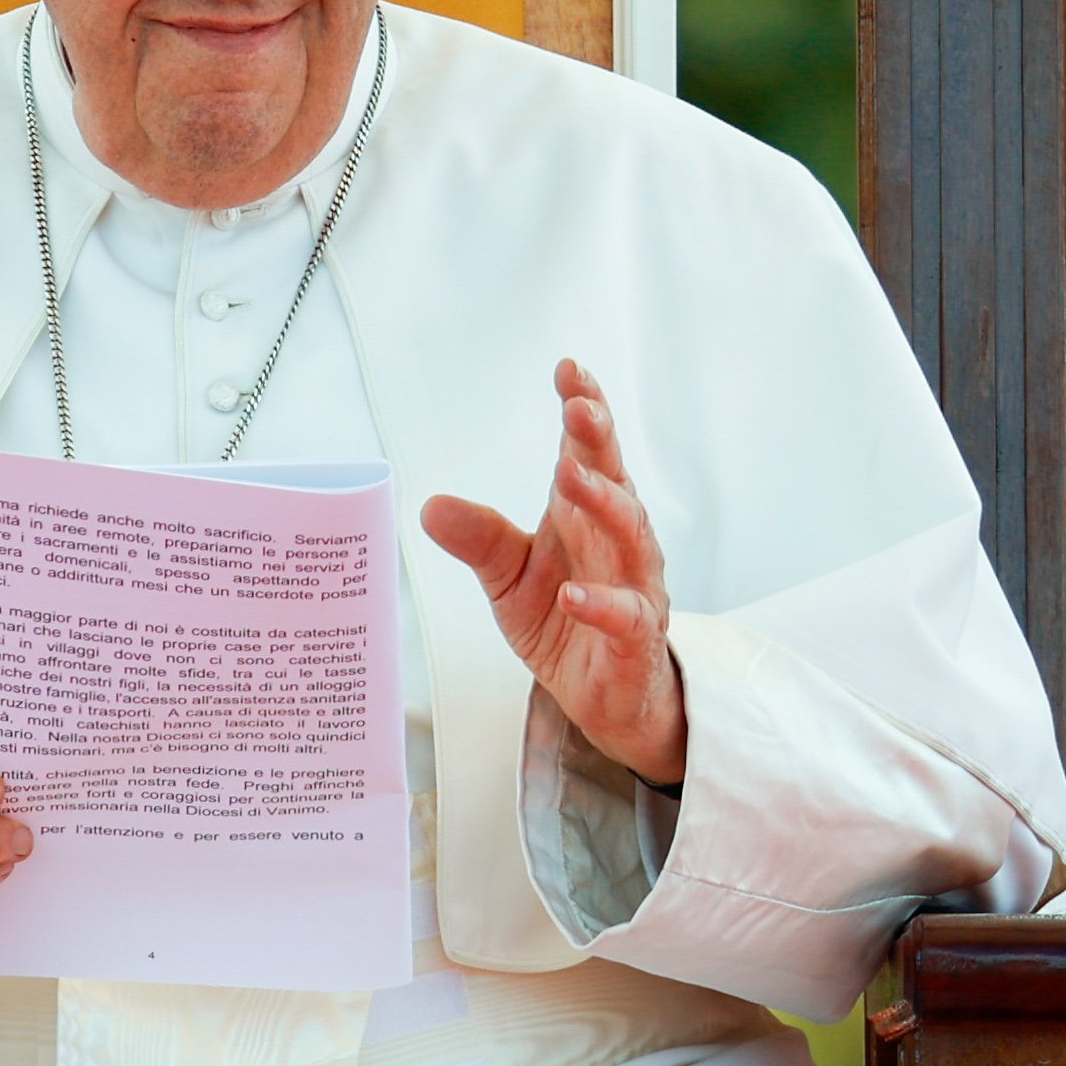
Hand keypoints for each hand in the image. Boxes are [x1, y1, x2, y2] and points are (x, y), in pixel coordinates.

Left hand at [421, 359, 687, 786]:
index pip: (588, 452)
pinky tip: (571, 595)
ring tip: (573, 475)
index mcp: (584, 515)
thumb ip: (478, 539)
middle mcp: (617, 541)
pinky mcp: (637, 640)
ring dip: (605, 504)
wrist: (605, 698)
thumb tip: (428, 505)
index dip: (584, 408)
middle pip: (616, 480)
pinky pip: (626, 617)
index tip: (569, 368)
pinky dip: (600, 605)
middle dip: (599, 441)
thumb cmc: (561, 619)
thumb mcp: (507, 577)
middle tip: (579, 406)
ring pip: (632, 537)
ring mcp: (635, 588)